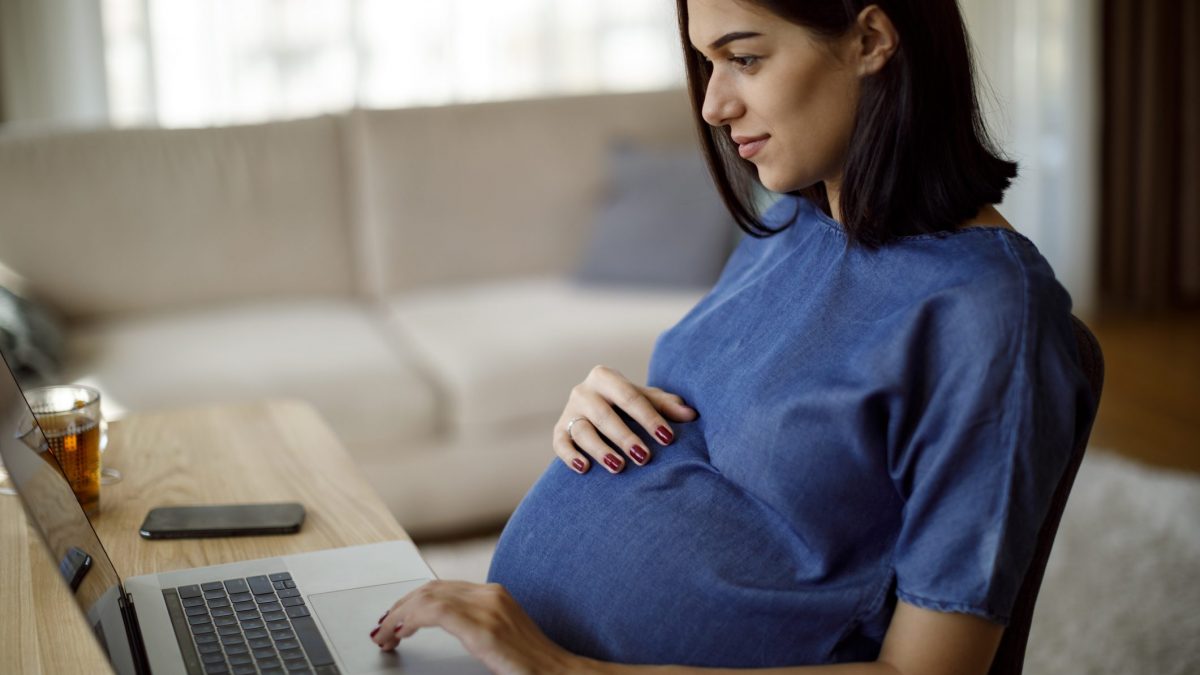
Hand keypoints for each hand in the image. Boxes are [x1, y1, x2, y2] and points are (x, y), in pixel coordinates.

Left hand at [370, 580, 592, 674]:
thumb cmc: (533, 666)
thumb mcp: (501, 638)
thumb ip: (477, 626)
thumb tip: (450, 628)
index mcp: (496, 595)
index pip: (443, 587)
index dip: (413, 601)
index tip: (396, 619)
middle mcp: (490, 594)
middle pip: (431, 589)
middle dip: (401, 607)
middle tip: (384, 628)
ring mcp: (487, 608)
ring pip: (428, 596)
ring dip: (399, 614)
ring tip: (386, 634)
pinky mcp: (483, 628)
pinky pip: (435, 611)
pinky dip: (409, 619)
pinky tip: (400, 633)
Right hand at [554, 365, 696, 474]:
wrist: (598, 409)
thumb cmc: (627, 405)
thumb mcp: (646, 400)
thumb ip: (667, 405)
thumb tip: (691, 414)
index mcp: (605, 377)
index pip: (629, 397)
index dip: (649, 418)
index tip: (667, 438)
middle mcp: (583, 391)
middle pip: (604, 415)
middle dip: (624, 436)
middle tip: (643, 457)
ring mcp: (569, 411)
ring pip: (582, 431)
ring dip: (600, 449)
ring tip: (618, 466)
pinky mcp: (559, 431)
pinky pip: (560, 443)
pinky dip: (570, 456)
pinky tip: (584, 468)